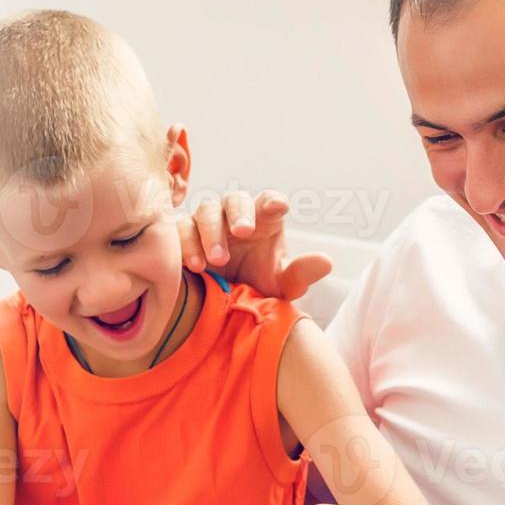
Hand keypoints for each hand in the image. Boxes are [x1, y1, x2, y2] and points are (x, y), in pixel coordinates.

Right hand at [176, 189, 335, 301]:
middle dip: (238, 214)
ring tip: (215, 261)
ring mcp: (205, 221)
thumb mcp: (281, 286)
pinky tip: (191, 265)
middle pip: (234, 200)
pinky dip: (183, 244)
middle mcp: (233, 214)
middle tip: (242, 232)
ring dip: (209, 233)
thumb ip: (301, 274)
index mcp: (263, 219)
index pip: (269, 201)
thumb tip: (326, 262)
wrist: (222, 304)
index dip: (273, 201)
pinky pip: (178, 231)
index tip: (278, 207)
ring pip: (204, 212)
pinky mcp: (181, 234)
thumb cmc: (256, 286)